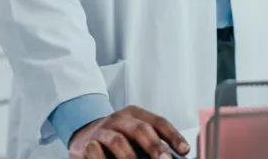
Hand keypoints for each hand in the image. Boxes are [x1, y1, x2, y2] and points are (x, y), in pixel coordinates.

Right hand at [68, 105, 190, 158]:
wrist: (83, 133)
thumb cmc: (117, 136)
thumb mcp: (134, 134)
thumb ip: (151, 143)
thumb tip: (174, 156)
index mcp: (135, 114)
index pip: (158, 122)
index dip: (173, 136)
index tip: (184, 150)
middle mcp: (119, 119)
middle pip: (140, 129)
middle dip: (154, 146)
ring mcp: (102, 130)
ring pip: (118, 141)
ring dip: (130, 157)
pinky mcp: (86, 144)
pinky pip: (95, 151)